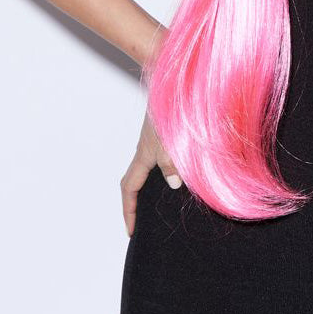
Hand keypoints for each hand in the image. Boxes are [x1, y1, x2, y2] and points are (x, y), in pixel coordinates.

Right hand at [120, 107, 181, 236]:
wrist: (173, 82)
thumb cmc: (169, 109)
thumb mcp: (170, 140)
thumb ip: (171, 163)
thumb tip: (174, 185)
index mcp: (143, 155)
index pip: (129, 189)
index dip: (128, 211)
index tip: (131, 232)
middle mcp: (147, 150)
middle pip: (136, 182)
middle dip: (138, 203)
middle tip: (145, 222)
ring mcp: (156, 142)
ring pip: (150, 170)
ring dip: (153, 188)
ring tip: (165, 204)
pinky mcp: (167, 133)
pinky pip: (163, 159)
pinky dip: (169, 171)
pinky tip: (184, 175)